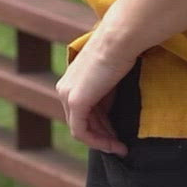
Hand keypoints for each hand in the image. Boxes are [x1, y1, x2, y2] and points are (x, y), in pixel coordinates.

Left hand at [56, 40, 134, 154]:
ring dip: (102, 141)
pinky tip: (115, 146)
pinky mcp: (76, 101)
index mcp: (71, 80)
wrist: (120, 38)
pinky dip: (98, 142)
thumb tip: (111, 112)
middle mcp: (64, 88)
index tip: (117, 134)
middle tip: (121, 145)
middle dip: (102, 135)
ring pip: (82, 129)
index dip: (101, 125)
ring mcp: (67, 95)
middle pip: (82, 121)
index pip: (83, 110)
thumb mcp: (110, 76)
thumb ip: (105, 93)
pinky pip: (82, 132)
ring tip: (121, 148)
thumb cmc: (121, 50)